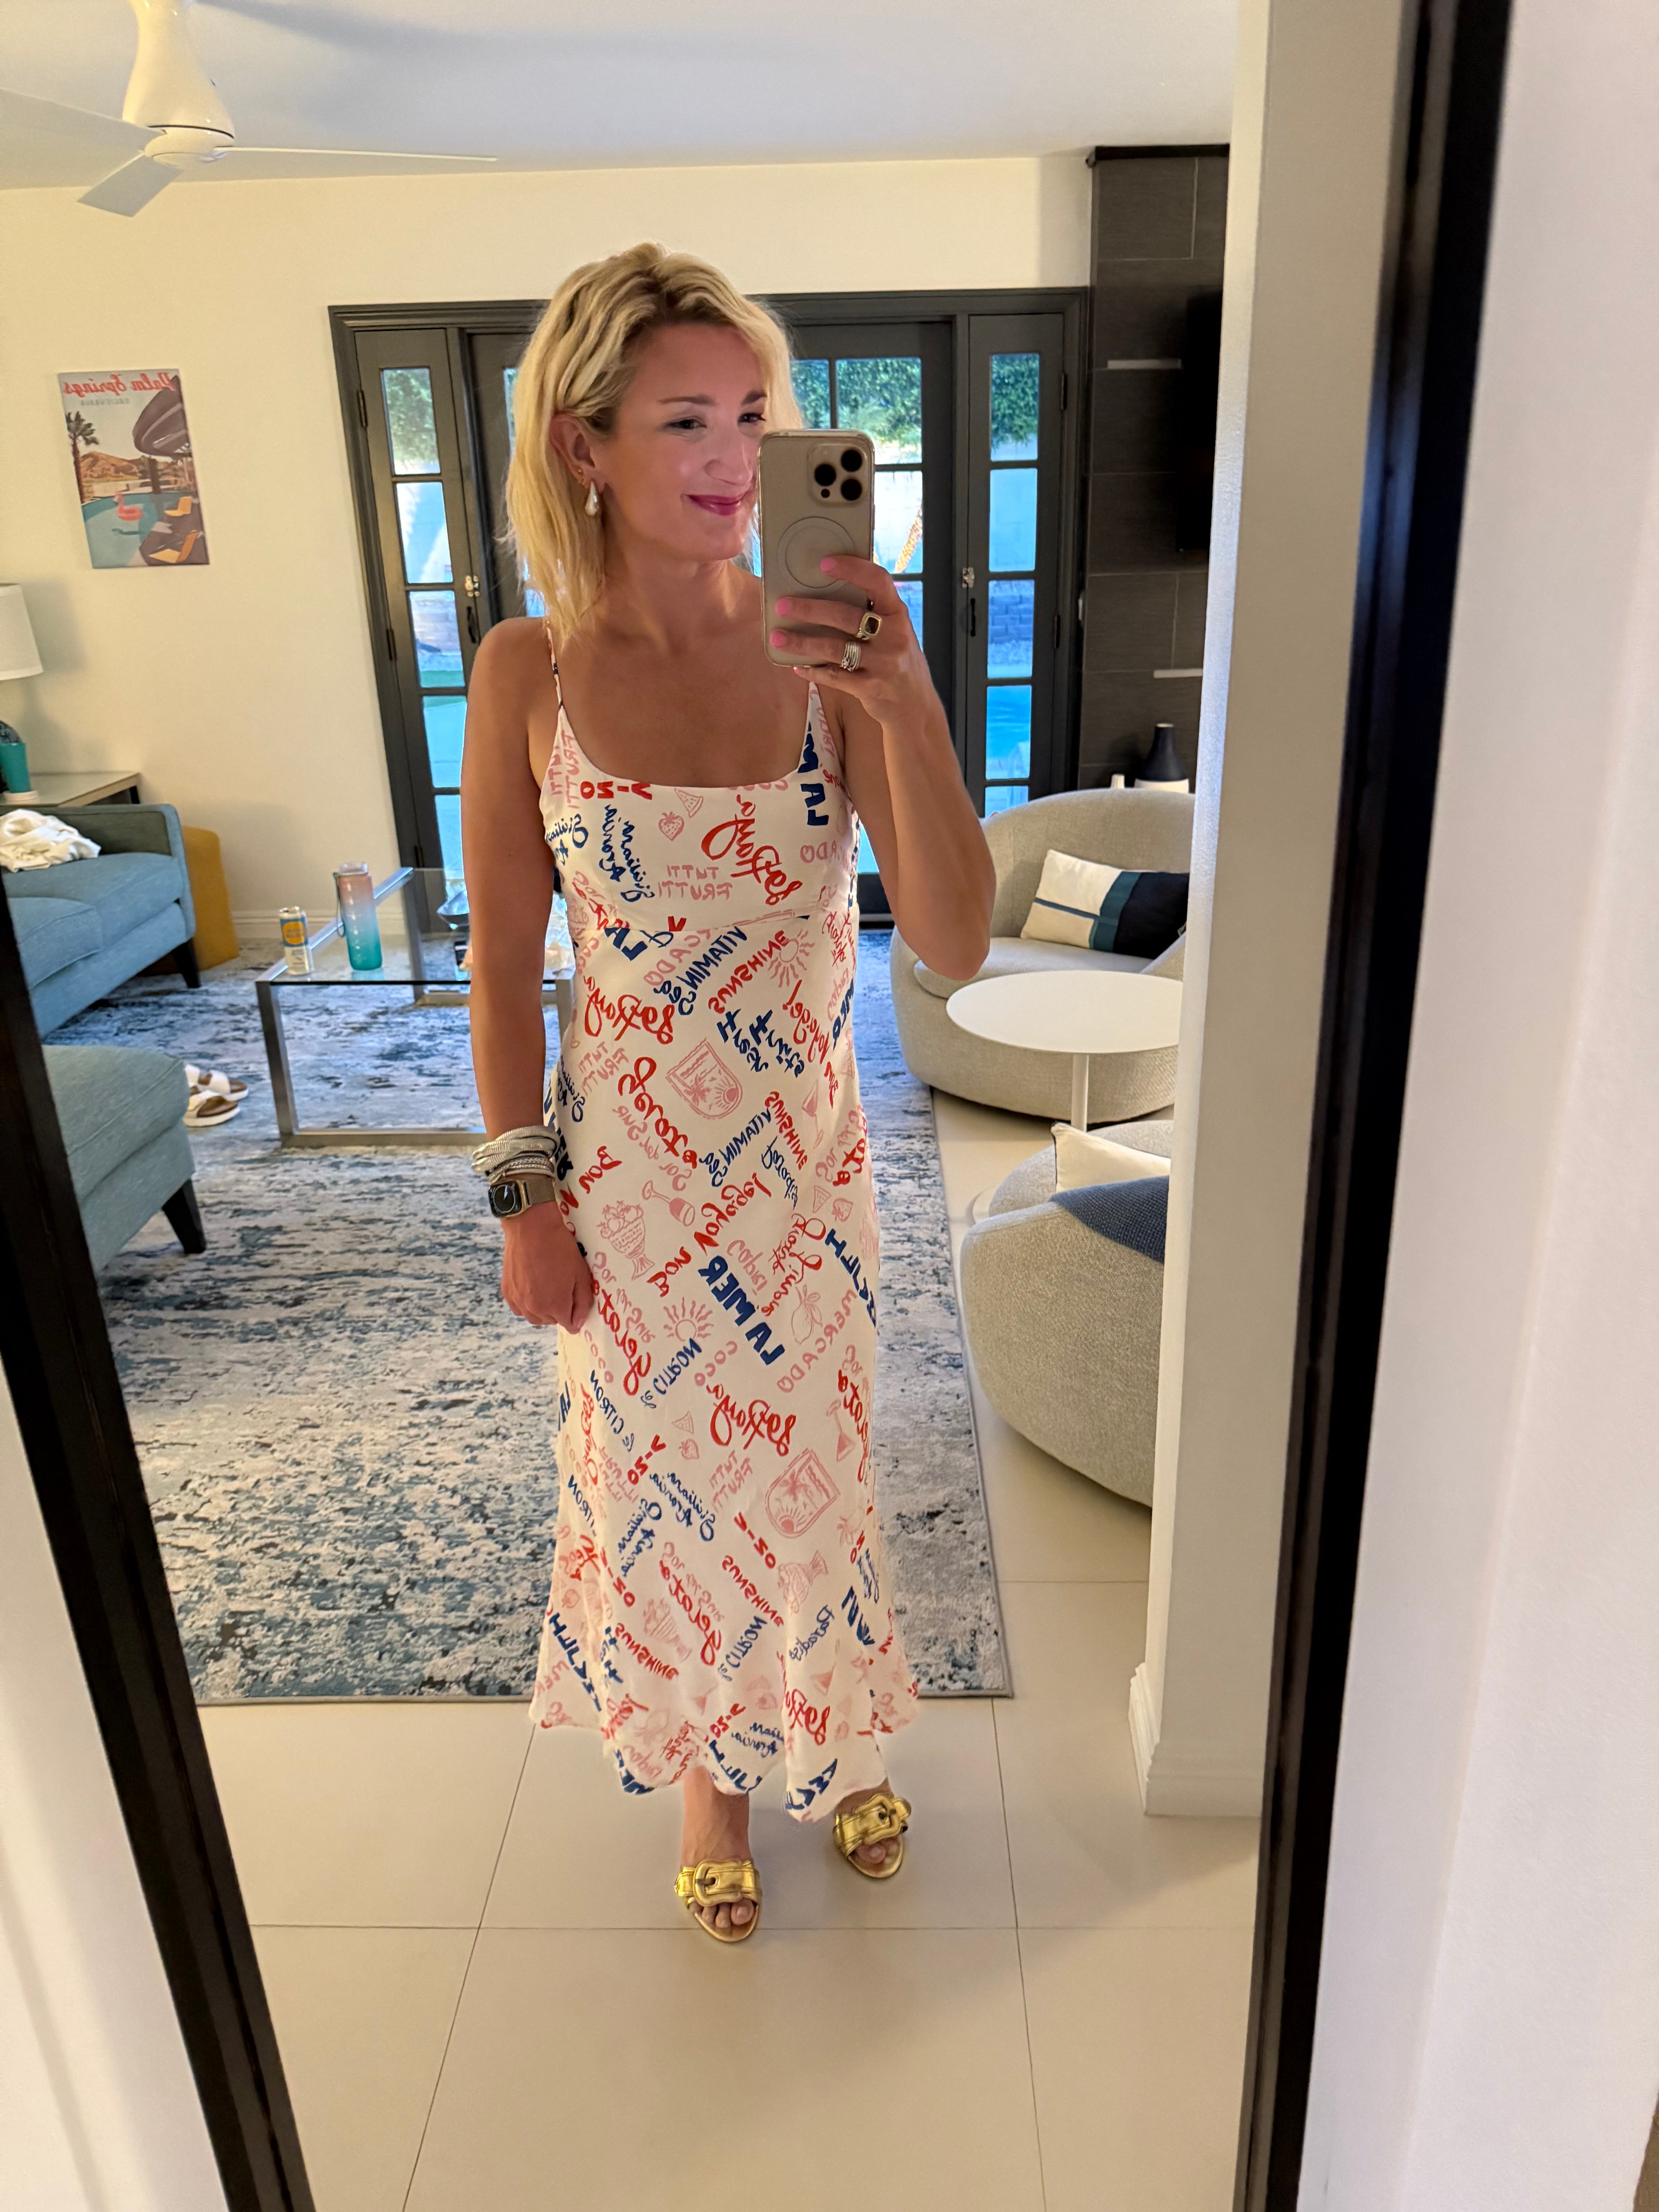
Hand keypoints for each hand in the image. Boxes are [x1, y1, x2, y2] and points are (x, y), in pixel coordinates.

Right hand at [500, 1203, 593, 1330]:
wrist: (531, 1227)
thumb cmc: (559, 1248)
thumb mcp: (580, 1274)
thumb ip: (582, 1302)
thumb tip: (577, 1324)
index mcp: (555, 1306)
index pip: (569, 1324)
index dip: (575, 1314)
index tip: (575, 1300)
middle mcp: (534, 1308)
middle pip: (551, 1321)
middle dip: (559, 1311)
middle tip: (563, 1288)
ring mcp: (518, 1300)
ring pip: (533, 1317)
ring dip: (542, 1309)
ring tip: (548, 1289)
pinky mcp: (507, 1291)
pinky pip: (519, 1308)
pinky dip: (527, 1304)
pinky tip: (532, 1288)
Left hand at [770, 554, 934, 728]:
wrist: (916, 705)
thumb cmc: (900, 660)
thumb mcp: (896, 630)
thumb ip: (874, 612)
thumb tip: (832, 588)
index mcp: (897, 614)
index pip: (878, 581)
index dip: (852, 569)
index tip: (824, 563)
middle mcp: (893, 636)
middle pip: (846, 616)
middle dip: (810, 609)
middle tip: (782, 605)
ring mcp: (882, 663)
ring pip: (834, 648)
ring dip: (802, 642)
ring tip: (777, 637)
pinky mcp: (870, 688)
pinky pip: (835, 677)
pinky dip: (813, 671)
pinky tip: (797, 666)